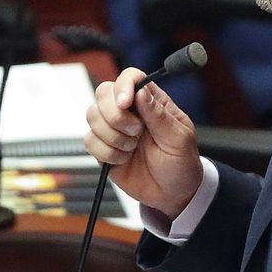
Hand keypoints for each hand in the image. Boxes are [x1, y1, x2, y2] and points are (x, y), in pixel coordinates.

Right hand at [84, 69, 202, 218]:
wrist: (173, 195)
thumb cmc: (181, 163)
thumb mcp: (179, 139)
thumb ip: (159, 116)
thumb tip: (140, 91)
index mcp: (152, 101)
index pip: (131, 77)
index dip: (123, 85)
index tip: (126, 103)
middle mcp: (130, 110)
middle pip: (103, 92)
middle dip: (115, 115)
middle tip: (136, 132)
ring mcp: (114, 128)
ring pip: (92, 115)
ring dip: (112, 136)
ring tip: (132, 148)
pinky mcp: (104, 148)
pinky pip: (90, 141)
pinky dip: (106, 153)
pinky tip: (123, 159)